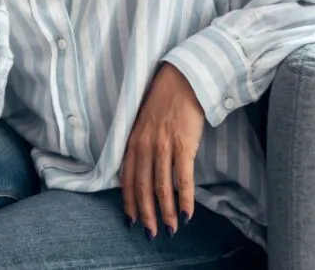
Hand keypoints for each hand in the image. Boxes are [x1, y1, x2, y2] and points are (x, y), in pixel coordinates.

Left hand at [120, 63, 204, 239]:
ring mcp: (163, 146)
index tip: (130, 220)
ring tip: (170, 229)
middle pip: (143, 188)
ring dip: (166, 212)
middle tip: (150, 233)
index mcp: (133, 141)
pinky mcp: (183, 145)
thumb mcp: (143, 123)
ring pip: (162, 187)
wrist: (182, 81)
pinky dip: (185, 199)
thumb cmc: (163, 102)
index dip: (129, 201)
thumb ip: (140, 145)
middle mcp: (144, 146)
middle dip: (146, 214)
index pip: (127, 178)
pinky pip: (183, 178)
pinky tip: (187, 214)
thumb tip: (140, 170)